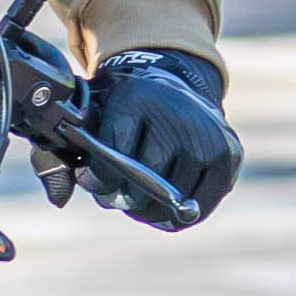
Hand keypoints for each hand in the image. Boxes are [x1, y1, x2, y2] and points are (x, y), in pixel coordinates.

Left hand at [76, 47, 239, 228]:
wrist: (173, 82)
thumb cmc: (127, 110)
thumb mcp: (95, 116)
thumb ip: (69, 155)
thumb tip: (65, 198)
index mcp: (137, 98)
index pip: (112, 159)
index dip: (98, 180)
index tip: (96, 182)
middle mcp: (179, 115)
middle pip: (144, 185)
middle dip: (126, 197)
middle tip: (120, 193)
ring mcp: (210, 136)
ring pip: (172, 201)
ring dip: (151, 208)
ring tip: (143, 195)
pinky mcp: (230, 155)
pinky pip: (199, 207)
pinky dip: (180, 213)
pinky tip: (167, 201)